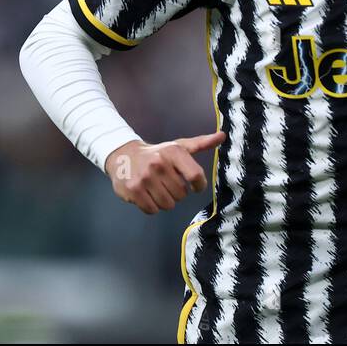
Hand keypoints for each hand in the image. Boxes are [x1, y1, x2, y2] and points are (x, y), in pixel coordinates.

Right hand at [105, 133, 225, 213]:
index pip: (196, 176)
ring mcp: (145, 178)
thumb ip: (201, 143)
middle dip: (177, 192)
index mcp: (173, 152)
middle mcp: (159, 164)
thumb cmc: (157, 154)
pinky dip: (153, 206)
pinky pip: (152, 210)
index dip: (199, 185)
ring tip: (158, 188)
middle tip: (168, 183)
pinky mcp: (133, 190)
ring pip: (168, 204)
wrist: (123, 156)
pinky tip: (148, 195)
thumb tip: (223, 135)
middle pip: (181, 194)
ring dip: (166, 201)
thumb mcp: (179, 146)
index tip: (195, 186)